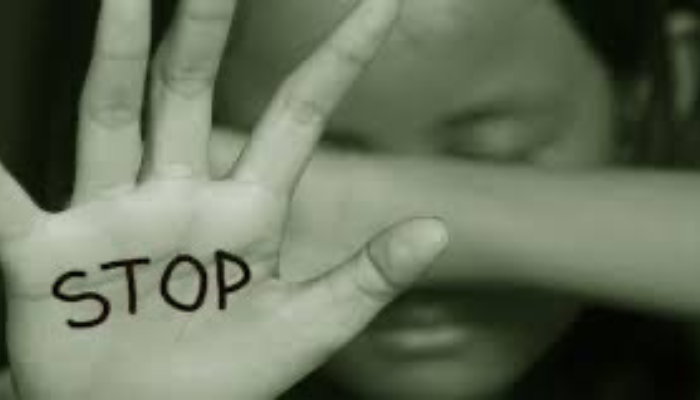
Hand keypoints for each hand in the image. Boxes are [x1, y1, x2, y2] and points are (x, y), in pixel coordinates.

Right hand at [0, 0, 447, 398]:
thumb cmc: (225, 381)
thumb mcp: (306, 327)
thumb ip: (367, 279)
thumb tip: (436, 231)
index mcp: (246, 209)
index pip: (299, 114)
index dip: (340, 59)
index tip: (383, 3)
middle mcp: (179, 195)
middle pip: (191, 92)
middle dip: (204, 27)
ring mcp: (112, 217)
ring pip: (112, 114)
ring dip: (114, 53)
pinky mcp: (46, 256)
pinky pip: (6, 204)